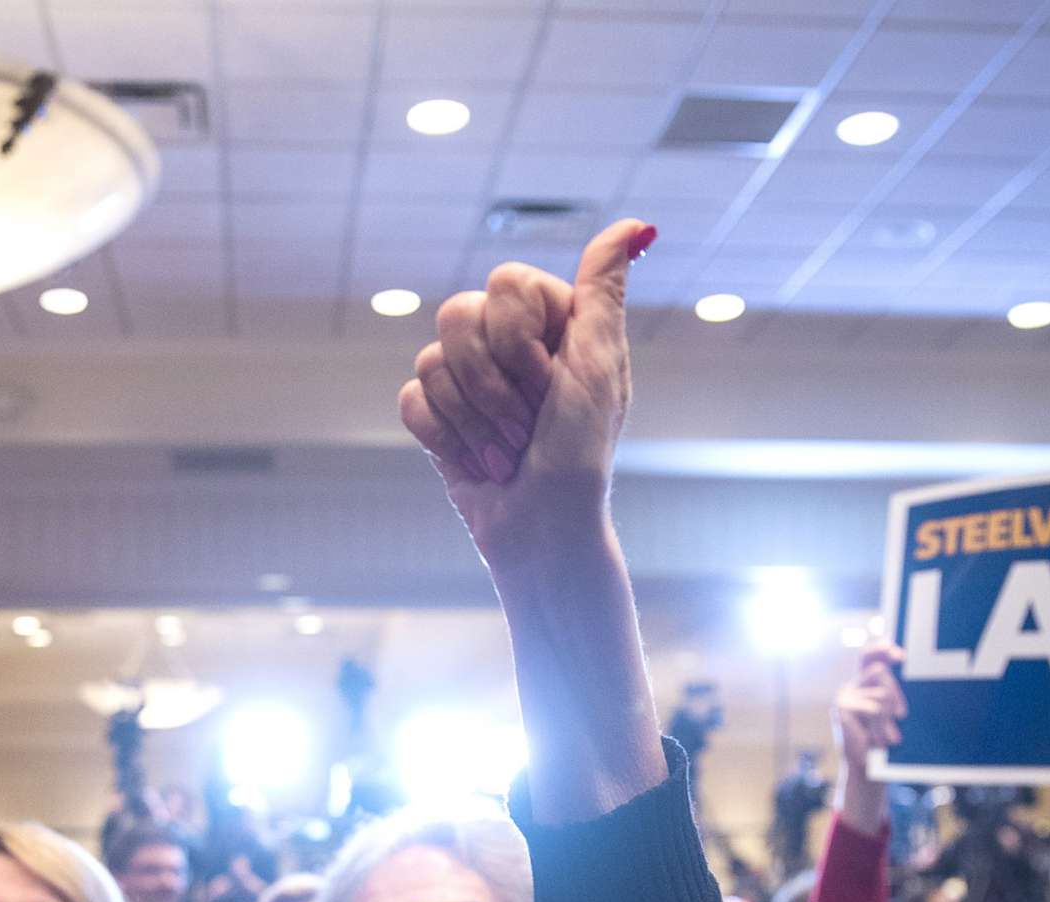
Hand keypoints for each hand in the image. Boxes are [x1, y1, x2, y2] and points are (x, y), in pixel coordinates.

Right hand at [398, 218, 652, 582]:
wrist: (540, 528)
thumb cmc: (580, 453)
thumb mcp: (600, 366)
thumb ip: (603, 291)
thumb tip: (638, 224)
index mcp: (553, 319)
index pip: (505, 281)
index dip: (519, 339)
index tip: (551, 382)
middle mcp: (509, 338)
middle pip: (457, 314)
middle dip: (492, 385)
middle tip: (528, 424)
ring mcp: (469, 375)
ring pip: (431, 359)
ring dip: (473, 420)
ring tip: (507, 451)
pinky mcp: (437, 412)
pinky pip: (410, 399)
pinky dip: (445, 438)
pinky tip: (477, 461)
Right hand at [832, 644, 904, 832]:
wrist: (868, 771)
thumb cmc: (885, 742)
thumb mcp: (892, 714)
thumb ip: (893, 694)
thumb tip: (905, 675)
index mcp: (863, 685)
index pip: (868, 656)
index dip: (881, 649)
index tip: (900, 653)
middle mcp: (851, 687)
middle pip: (880, 672)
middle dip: (896, 693)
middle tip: (903, 715)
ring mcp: (844, 697)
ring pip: (880, 694)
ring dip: (889, 719)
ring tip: (888, 738)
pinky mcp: (842, 709)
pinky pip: (874, 708)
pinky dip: (881, 726)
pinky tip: (878, 741)